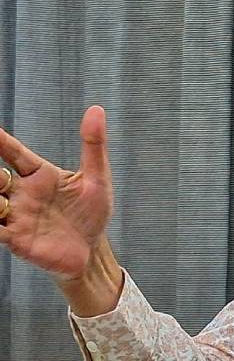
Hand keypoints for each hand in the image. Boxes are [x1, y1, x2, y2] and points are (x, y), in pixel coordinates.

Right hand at [0, 106, 112, 281]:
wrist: (92, 250)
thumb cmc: (92, 212)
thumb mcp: (98, 177)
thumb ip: (94, 145)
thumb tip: (96, 110)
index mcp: (40, 175)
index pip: (14, 153)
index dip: (1, 141)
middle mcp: (23, 193)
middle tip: (0, 176)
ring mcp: (16, 216)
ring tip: (2, 199)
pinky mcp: (15, 239)